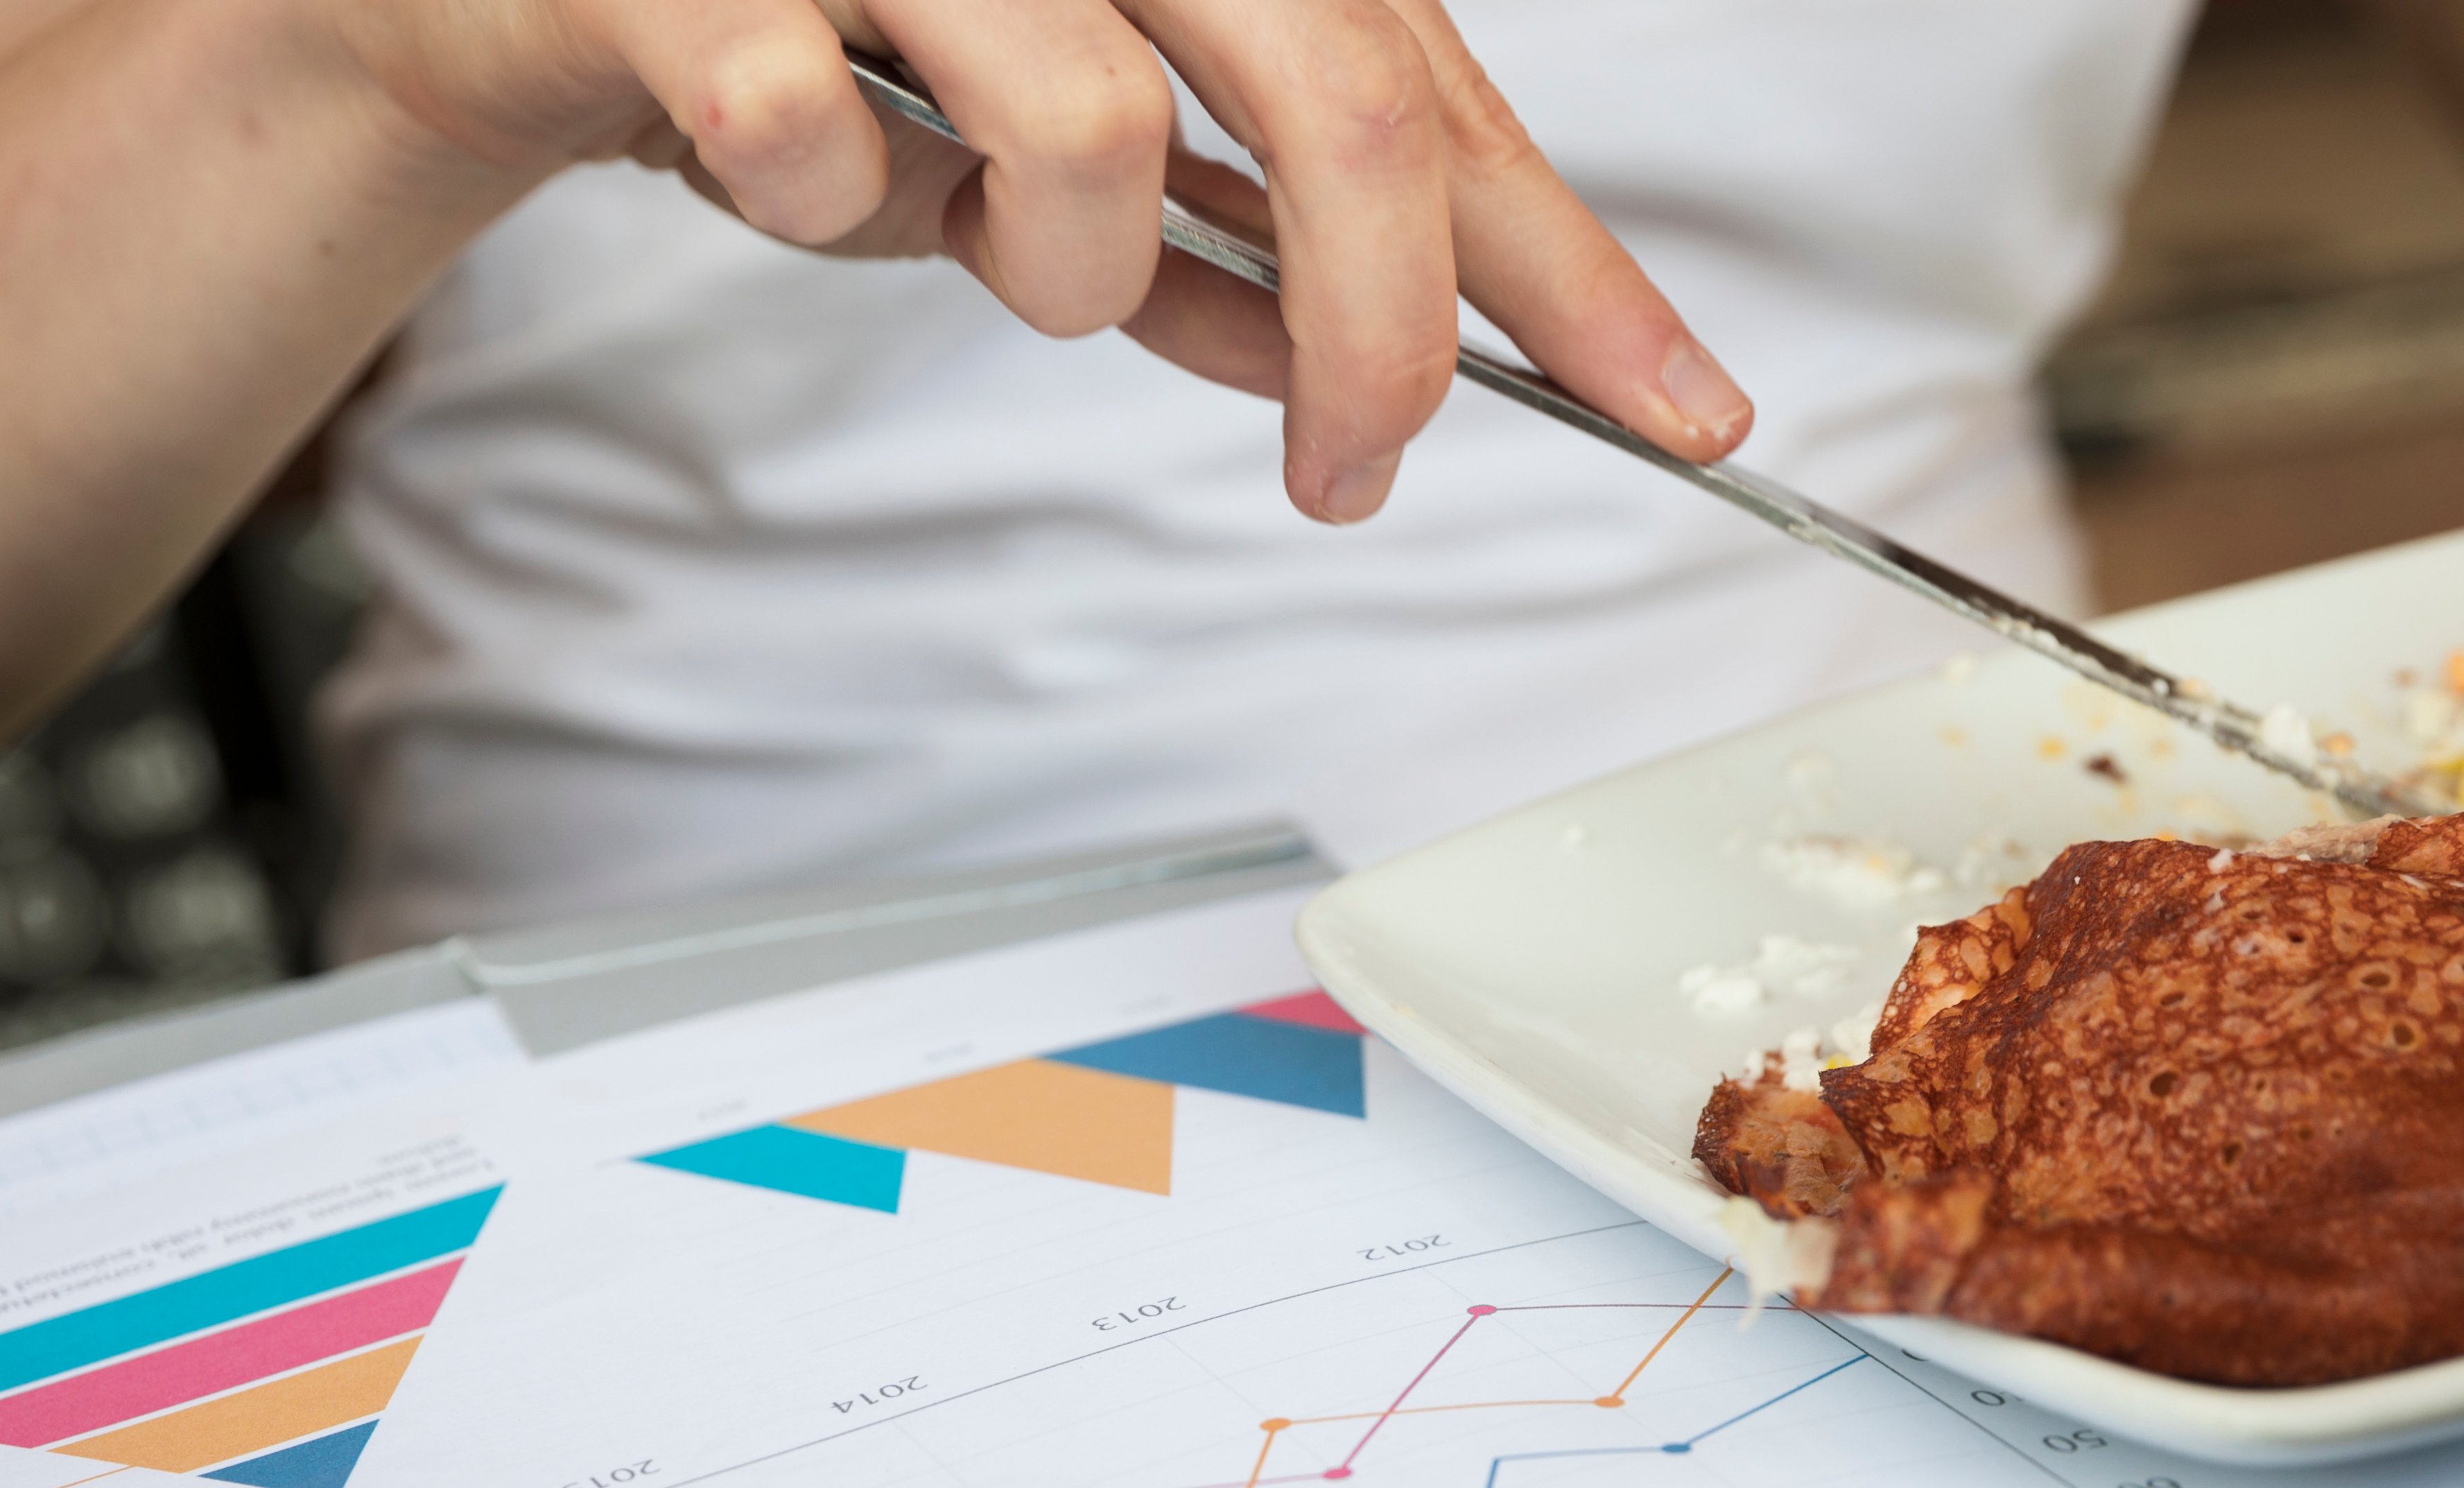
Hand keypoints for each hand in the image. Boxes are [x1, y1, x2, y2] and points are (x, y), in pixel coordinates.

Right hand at [322, 0, 1749, 519]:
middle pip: (1333, 83)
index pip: (1427, 75)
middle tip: (1357, 467)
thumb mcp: (1036, 136)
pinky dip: (816, 203)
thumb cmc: (807, 28)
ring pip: (1086, 124)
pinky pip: (815, 139)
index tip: (1686, 405)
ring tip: (978, 245)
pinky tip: (777, 164)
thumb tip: (1368, 368)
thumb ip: (1212, 238)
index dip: (1563, 257)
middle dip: (1377, 320)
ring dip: (1057, 265)